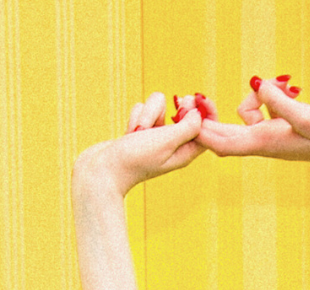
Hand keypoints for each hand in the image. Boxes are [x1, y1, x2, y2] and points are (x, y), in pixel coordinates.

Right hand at [72, 91, 211, 197]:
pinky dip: (136, 116)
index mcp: (186, 152)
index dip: (204, 111)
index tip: (195, 98)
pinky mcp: (141, 131)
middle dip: (173, 107)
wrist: (103, 171)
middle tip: (173, 106)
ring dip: (149, 113)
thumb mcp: (167, 141)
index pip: (206, 128)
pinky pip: (144, 109)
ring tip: (139, 131)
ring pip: (160, 106)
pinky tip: (129, 132)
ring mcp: (156, 137)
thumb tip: (199, 113)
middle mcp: (173, 144)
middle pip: (184, 112)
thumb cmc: (136, 159)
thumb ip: (187, 127)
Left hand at [198, 75, 309, 170]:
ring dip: (248, 100)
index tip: (186, 118)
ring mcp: (272, 140)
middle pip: (224, 136)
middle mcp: (264, 144)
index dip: (202, 132)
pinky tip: (281, 91)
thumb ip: (279, 101)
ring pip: (243, 121)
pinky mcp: (282, 132)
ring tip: (276, 88)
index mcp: (265, 142)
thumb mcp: (305, 115)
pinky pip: (260, 116)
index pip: (223, 143)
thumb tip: (258, 84)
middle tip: (188, 100)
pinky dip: (263, 101)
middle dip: (206, 120)